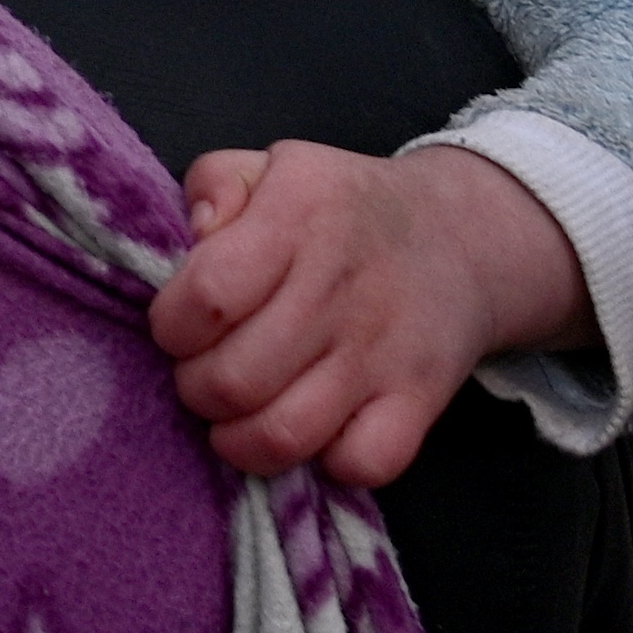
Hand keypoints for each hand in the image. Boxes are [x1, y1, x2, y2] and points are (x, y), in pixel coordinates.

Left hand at [147, 141, 585, 488]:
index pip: (207, 296)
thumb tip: (197, 232)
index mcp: (300, 215)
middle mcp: (342, 285)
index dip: (172, 325)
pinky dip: (325, 462)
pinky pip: (358, 465)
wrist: (460, 237)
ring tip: (243, 410)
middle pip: (232, 381)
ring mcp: (384, 350)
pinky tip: (314, 429)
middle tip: (209, 370)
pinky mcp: (419, 400)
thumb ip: (214, 183)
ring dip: (241, 438)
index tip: (182, 325)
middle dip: (197, 388)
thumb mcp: (273, 167)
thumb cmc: (339, 211)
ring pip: (282, 437)